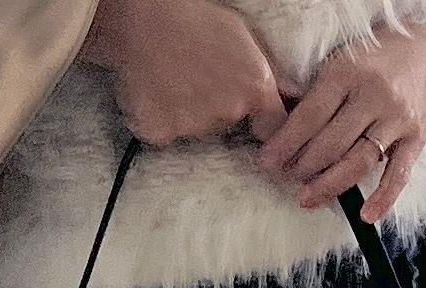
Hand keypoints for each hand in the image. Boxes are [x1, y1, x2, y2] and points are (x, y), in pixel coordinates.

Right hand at [79, 0, 299, 146]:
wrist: (140, 15)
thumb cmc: (192, 15)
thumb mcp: (241, 37)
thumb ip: (261, 73)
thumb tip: (284, 96)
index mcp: (254, 87)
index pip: (273, 127)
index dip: (263, 125)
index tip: (255, 124)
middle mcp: (227, 111)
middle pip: (227, 126)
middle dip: (217, 108)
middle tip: (197, 77)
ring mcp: (191, 126)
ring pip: (194, 130)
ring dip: (187, 112)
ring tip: (173, 78)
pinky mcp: (159, 132)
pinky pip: (163, 133)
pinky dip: (159, 117)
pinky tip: (154, 91)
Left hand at [255, 23, 425, 221]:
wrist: (425, 50)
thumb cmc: (372, 58)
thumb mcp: (338, 60)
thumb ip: (311, 92)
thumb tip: (274, 123)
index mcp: (348, 72)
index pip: (310, 117)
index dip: (285, 144)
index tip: (267, 161)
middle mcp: (374, 95)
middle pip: (331, 144)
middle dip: (303, 167)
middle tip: (286, 177)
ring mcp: (397, 118)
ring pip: (358, 162)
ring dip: (329, 186)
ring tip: (306, 198)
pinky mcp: (416, 137)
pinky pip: (399, 173)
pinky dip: (383, 198)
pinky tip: (366, 216)